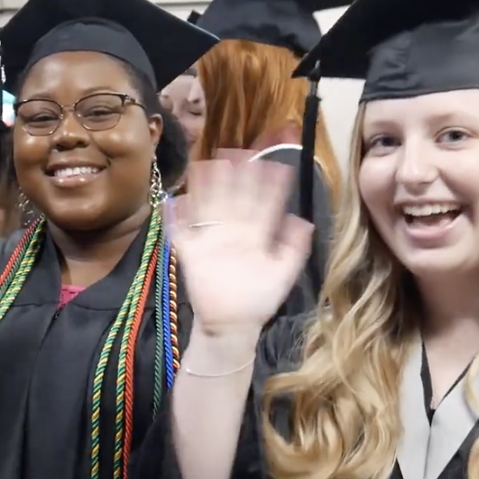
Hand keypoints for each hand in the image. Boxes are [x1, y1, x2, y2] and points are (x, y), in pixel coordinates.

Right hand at [169, 158, 313, 334]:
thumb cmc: (258, 300)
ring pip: (209, 208)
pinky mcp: (191, 255)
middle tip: (238, 153)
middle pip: (235, 199)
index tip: (275, 165)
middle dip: (237, 176)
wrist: (232, 326)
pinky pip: (180, 234)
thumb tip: (304, 220)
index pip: (264, 205)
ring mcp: (211, 241)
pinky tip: (174, 202)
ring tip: (208, 166)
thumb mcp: (283, 275)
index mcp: (256, 236)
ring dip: (207, 187)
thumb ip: (294, 249)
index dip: (270, 186)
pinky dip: (175, 219)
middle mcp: (233, 232)